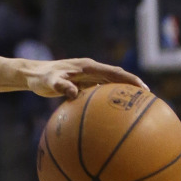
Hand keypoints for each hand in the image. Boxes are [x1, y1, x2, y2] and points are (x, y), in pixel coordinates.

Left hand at [25, 58, 147, 99]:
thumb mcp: (48, 82)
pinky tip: (113, 113)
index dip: (130, 80)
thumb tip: (73, 93)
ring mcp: (87, 76)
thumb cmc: (40, 78)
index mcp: (87, 66)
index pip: (114, 72)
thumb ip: (61, 85)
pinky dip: (108, 98)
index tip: (143, 89)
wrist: (32, 75)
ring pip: (110, 84)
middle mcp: (90, 69)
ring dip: (122, 92)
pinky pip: (100, 91)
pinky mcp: (83, 83)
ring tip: (137, 106)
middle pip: (117, 77)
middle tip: (148, 100)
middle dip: (133, 86)